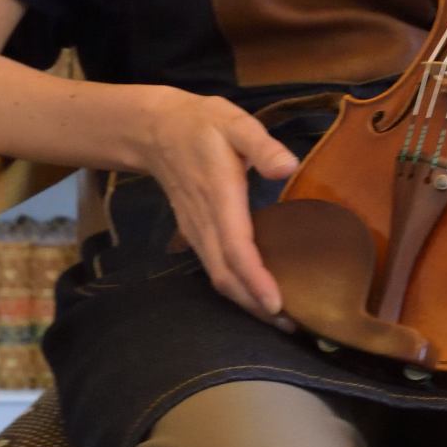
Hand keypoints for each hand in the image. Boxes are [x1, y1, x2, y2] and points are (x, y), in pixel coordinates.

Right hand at [137, 88, 300, 328]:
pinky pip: (215, 268)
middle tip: (291, 325)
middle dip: (254, 305)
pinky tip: (257, 294)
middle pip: (226, 275)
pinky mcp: (196, 234)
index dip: (255, 278)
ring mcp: (196, 231)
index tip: (276, 304)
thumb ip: (261, 145)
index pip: (236, 247)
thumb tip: (287, 166)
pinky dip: (236, 288)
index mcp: (218, 195)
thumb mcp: (234, 122)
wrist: (155, 130)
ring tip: (280, 319)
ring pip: (218, 276)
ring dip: (245, 301)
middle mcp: (204, 222)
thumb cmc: (202, 125)